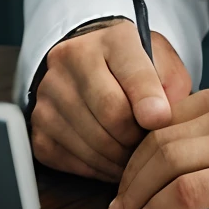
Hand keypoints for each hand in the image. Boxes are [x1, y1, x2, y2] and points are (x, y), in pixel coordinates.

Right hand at [30, 19, 190, 182]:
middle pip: (111, 114)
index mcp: (111, 39)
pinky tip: (112, 160)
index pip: (131, 72)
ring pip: (92, 143)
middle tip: (151, 145)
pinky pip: (73, 163)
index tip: (161, 119)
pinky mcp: (38, 128)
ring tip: (135, 155)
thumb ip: (171, 83)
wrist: (89, 63)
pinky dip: (99, 170)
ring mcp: (49, 95)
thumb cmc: (132, 65)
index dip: (148, 100)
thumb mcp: (161, 59)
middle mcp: (71, 60)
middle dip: (138, 138)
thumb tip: (165, 120)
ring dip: (121, 159)